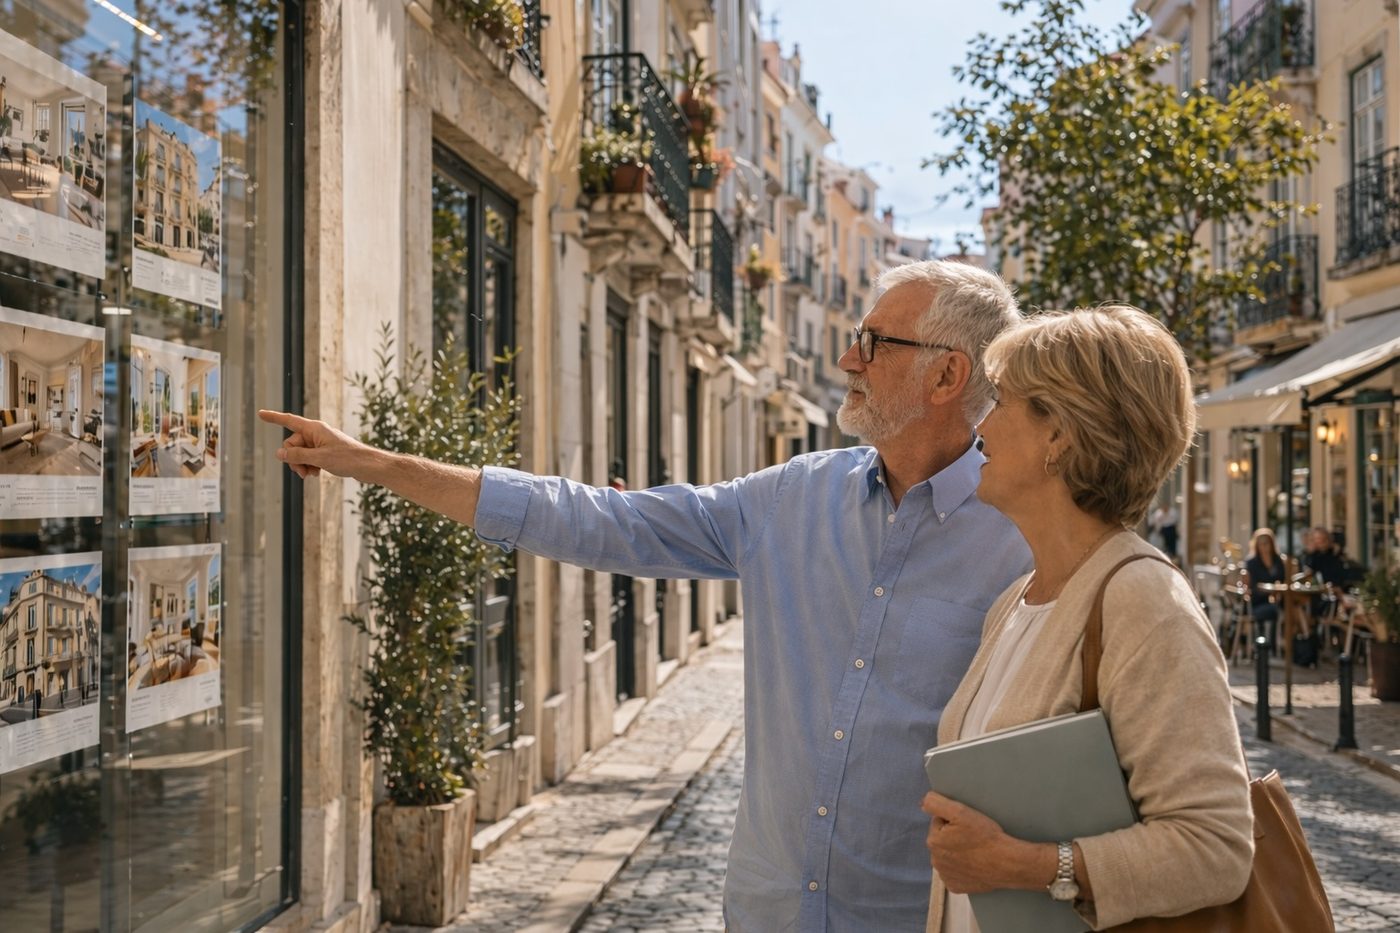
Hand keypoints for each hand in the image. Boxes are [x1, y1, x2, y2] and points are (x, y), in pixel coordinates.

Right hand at [258, 409, 371, 479]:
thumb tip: (279, 453)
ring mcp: (321, 443)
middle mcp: (316, 433)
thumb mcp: (319, 459)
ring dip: (301, 465)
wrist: (369, 466)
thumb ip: (297, 455)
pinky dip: (309, 466)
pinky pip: (309, 458)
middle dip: (293, 459)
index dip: (274, 418)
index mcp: (314, 428)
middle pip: (292, 444)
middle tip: (303, 472)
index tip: (260, 413)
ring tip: (311, 474)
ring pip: (299, 453)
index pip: (289, 421)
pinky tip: (317, 474)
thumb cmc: (347, 459)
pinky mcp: (326, 453)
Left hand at [922, 791, 1041, 894]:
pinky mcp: (956, 887)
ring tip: (975, 851)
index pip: (939, 822)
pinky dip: (963, 869)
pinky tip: (974, 864)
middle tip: (973, 837)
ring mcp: (945, 876)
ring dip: (957, 852)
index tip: (967, 825)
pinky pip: (956, 873)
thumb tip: (923, 803)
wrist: (1006, 864)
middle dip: (954, 836)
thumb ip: (935, 803)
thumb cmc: (985, 837)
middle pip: (943, 840)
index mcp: (933, 841)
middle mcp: (935, 860)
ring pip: (949, 856)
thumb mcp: (960, 811)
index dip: (953, 820)